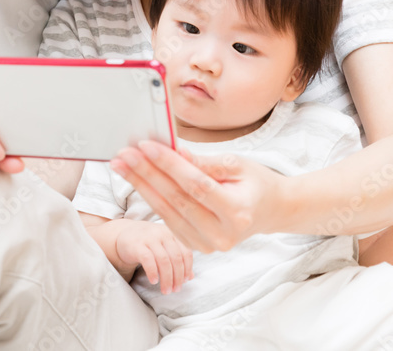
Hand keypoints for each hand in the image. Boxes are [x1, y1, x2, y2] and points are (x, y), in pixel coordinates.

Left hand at [111, 141, 288, 252]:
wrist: (270, 211)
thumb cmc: (254, 183)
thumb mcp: (237, 165)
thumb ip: (204, 162)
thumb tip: (174, 152)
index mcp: (238, 213)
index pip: (195, 186)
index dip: (169, 165)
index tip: (146, 146)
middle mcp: (223, 235)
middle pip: (176, 200)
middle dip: (146, 174)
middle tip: (124, 154)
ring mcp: (208, 245)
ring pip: (166, 212)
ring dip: (140, 186)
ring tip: (121, 165)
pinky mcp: (196, 246)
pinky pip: (167, 219)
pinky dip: (150, 197)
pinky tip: (136, 179)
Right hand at [114, 219, 193, 293]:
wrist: (124, 235)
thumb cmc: (148, 243)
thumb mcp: (164, 247)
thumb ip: (177, 259)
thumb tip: (190, 277)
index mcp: (172, 233)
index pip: (186, 252)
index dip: (187, 268)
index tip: (185, 281)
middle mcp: (162, 233)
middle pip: (175, 258)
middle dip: (177, 277)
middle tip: (175, 290)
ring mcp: (149, 238)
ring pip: (163, 260)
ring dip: (167, 278)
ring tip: (165, 290)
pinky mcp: (137, 245)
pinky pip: (148, 260)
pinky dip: (153, 272)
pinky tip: (154, 281)